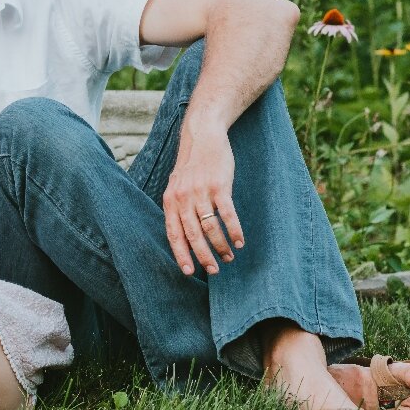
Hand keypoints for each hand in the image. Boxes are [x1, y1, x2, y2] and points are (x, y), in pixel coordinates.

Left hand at [161, 125, 244, 275]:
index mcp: (170, 200)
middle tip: (214, 270)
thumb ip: (178, 208)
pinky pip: (227, 214)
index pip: (173, 233)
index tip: (188, 272)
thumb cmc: (191, 167)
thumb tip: (184, 236)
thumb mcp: (177, 186)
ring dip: (221, 245)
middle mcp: (183, 198)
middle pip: (193, 234)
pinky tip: (239, 241)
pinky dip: (234, 230)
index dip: (180, 254)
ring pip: (210, 227)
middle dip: (203, 256)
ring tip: (229, 257)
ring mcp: (201, 191)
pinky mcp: (219, 185)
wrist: (203, 137)